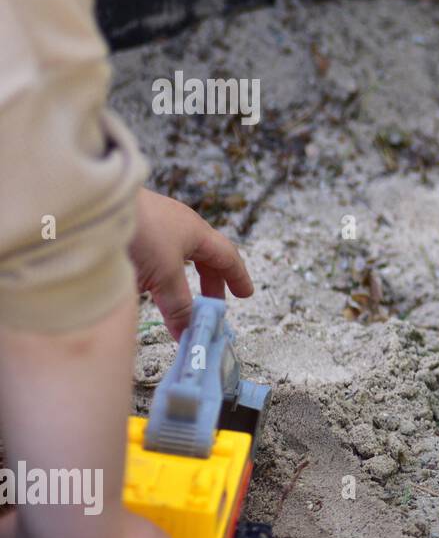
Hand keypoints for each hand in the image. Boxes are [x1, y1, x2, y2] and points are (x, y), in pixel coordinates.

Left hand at [129, 189, 253, 338]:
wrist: (94, 205)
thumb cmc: (140, 231)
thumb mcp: (166, 274)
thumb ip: (179, 304)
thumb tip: (189, 332)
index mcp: (196, 232)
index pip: (227, 256)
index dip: (237, 277)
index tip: (244, 294)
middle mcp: (178, 225)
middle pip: (203, 256)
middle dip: (209, 282)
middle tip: (210, 305)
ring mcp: (153, 224)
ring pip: (176, 254)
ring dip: (181, 278)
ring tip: (175, 298)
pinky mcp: (130, 227)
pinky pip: (153, 252)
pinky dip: (158, 270)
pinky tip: (144, 282)